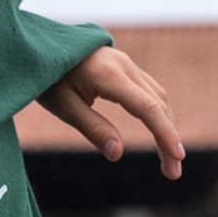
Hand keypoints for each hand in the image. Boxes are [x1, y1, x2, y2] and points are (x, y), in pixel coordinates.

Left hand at [39, 46, 183, 178]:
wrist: (39, 43)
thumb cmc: (47, 77)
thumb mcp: (63, 106)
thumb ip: (93, 128)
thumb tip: (118, 154)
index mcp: (109, 76)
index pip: (147, 107)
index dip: (164, 133)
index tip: (178, 157)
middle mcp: (124, 66)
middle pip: (158, 104)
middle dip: (169, 138)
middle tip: (173, 173)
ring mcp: (126, 64)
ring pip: (157, 97)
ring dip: (166, 127)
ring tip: (168, 159)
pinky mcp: (124, 66)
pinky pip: (149, 90)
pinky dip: (158, 113)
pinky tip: (158, 132)